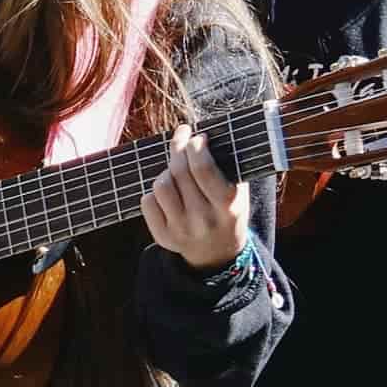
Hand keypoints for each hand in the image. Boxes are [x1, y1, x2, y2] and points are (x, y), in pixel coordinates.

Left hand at [141, 124, 249, 271]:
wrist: (219, 253)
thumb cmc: (228, 210)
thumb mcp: (239, 191)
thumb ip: (226, 165)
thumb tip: (199, 132)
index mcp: (227, 207)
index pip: (203, 169)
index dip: (196, 146)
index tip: (198, 136)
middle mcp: (204, 220)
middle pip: (180, 172)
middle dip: (179, 147)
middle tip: (183, 136)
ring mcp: (182, 231)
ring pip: (161, 185)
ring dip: (167, 171)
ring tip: (177, 170)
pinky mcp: (163, 237)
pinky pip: (147, 201)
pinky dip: (155, 192)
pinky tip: (169, 192)